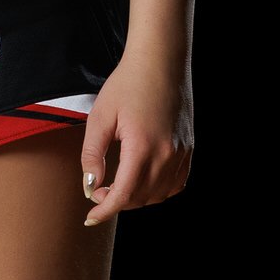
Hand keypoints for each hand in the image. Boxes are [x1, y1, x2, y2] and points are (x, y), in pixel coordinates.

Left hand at [79, 48, 193, 226]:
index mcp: (142, 147)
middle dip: (117, 201)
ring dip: (136, 198)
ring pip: (159, 195)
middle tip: (98, 188)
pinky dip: (157, 190)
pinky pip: (175, 184)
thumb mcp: (100, 116)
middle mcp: (167, 155)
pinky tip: (142, 179)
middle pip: (141, 198)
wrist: (160, 62)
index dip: (105, 210)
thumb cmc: (127, 84)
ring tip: (117, 183)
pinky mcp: (189, 150)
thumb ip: (92, 155)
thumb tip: (90, 186)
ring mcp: (182, 153)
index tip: (91, 217)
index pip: (124, 195)